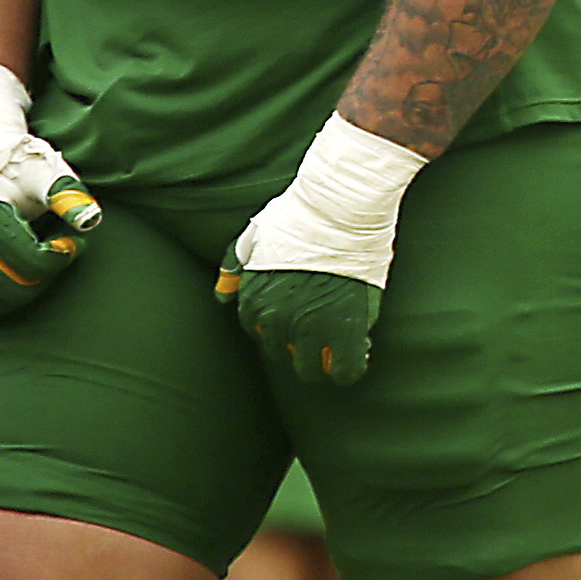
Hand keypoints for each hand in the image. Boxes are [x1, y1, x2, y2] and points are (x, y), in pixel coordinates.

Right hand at [0, 61, 99, 321]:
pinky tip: (17, 276)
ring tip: (38, 265)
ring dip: (24, 292)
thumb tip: (91, 219)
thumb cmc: (11, 165)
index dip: (61, 258)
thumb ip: (66, 194)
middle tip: (57, 254)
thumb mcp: (40, 173)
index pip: (32, 264)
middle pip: (15, 288)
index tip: (71, 242)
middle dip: (46, 277)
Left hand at [219, 116, 427, 384]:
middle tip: (323, 326)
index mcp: (253, 303)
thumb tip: (221, 294)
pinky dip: (350, 368)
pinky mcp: (345, 329)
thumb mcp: (252, 239)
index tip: (303, 317)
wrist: (338, 209)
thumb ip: (232, 268)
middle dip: (301, 344)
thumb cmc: (298, 218)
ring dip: (324, 360)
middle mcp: (276, 321)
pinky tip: (359, 351)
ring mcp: (310, 328)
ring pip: (311, 369)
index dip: (284, 327)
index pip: (262, 334)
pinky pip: (346, 370)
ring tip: (341, 342)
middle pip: (283, 354)